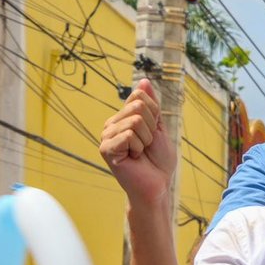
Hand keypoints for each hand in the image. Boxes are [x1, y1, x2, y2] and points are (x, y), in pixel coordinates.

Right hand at [98, 79, 176, 207]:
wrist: (158, 184)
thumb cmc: (158, 160)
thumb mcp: (159, 127)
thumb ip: (151, 105)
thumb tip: (144, 80)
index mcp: (122, 118)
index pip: (140, 97)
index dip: (155, 115)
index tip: (153, 132)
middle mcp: (111, 124)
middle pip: (139, 107)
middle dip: (152, 128)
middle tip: (147, 145)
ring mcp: (106, 136)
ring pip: (136, 120)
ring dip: (146, 139)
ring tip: (140, 152)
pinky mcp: (105, 148)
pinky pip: (129, 135)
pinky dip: (138, 147)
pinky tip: (133, 158)